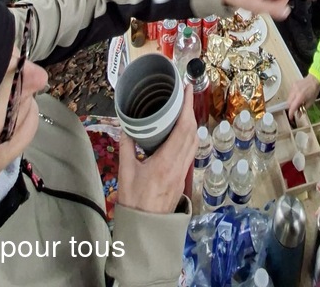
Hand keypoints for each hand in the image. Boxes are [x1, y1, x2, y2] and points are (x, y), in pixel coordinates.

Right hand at [117, 86, 196, 213]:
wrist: (144, 229)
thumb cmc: (134, 202)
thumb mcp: (126, 172)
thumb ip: (127, 147)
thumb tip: (126, 127)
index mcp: (166, 162)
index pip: (183, 128)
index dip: (187, 107)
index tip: (188, 90)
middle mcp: (179, 166)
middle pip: (192, 132)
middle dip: (191, 110)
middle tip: (186, 93)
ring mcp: (183, 173)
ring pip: (194, 142)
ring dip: (192, 123)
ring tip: (185, 108)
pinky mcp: (182, 178)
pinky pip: (190, 152)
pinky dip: (189, 137)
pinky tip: (182, 132)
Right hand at [287, 74, 319, 121]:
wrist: (314, 79)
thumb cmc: (314, 91)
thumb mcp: (310, 102)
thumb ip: (303, 109)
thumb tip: (298, 115)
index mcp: (300, 97)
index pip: (292, 107)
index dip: (290, 113)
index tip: (291, 117)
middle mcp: (295, 92)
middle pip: (288, 103)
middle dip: (291, 108)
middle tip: (295, 110)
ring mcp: (293, 88)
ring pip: (288, 98)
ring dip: (291, 102)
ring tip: (297, 103)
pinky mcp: (293, 85)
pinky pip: (290, 93)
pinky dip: (292, 97)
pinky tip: (297, 97)